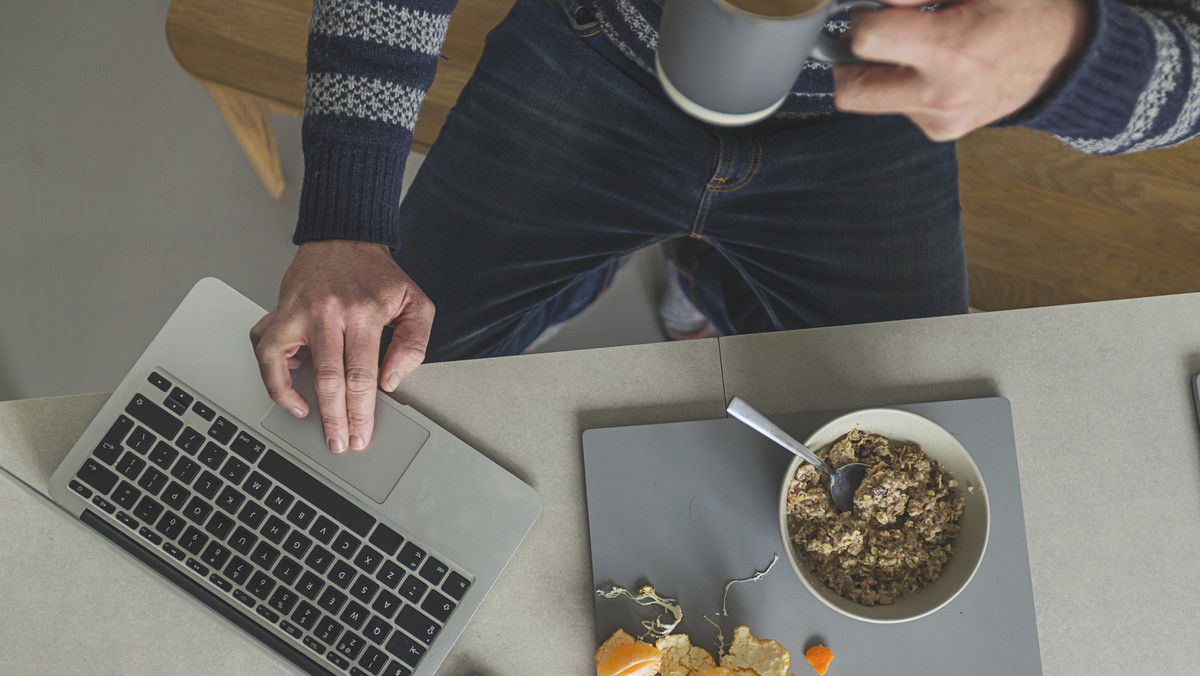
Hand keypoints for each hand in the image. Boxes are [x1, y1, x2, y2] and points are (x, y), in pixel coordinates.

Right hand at [250, 240, 434, 452]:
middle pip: (330, 378)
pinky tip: (288, 391)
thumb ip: (413, 343)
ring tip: (309, 420)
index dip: (361, 411)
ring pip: (286, 364)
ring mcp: (298, 311)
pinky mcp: (279, 310)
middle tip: (340, 443)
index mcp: (365, 312)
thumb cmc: (378, 274)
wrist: (345, 237)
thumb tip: (392, 380)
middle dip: (336, 418)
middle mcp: (329, 312)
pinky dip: (272, 374)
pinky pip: (264, 348)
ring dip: (294, 399)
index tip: (361, 434)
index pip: (362, 375)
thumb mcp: (414, 302)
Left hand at [833, 0, 1093, 139]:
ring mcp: (939, 120)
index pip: (866, 40)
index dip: (864, 17)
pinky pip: (897, 108)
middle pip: (850, 91)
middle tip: (874, 34)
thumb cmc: (1024, 10)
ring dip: (877, 71)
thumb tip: (874, 2)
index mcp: (952, 48)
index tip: (876, 8)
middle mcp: (942, 94)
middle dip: (849, 60)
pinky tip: (935, 66)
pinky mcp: (940, 132)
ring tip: (914, 46)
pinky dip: (903, 84)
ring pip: (869, 101)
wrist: (1065, 57)